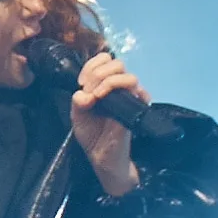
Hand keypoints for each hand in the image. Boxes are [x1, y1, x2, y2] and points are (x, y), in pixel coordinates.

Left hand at [69, 51, 148, 196]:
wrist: (102, 157)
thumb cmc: (92, 135)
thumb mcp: (77, 115)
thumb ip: (78, 100)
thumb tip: (85, 93)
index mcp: (104, 85)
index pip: (104, 60)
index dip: (92, 65)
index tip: (82, 82)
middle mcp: (119, 88)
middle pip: (117, 63)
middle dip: (98, 73)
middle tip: (89, 91)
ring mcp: (130, 98)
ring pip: (128, 75)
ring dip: (108, 81)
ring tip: (97, 96)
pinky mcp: (137, 109)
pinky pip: (139, 92)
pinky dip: (120, 90)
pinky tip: (107, 101)